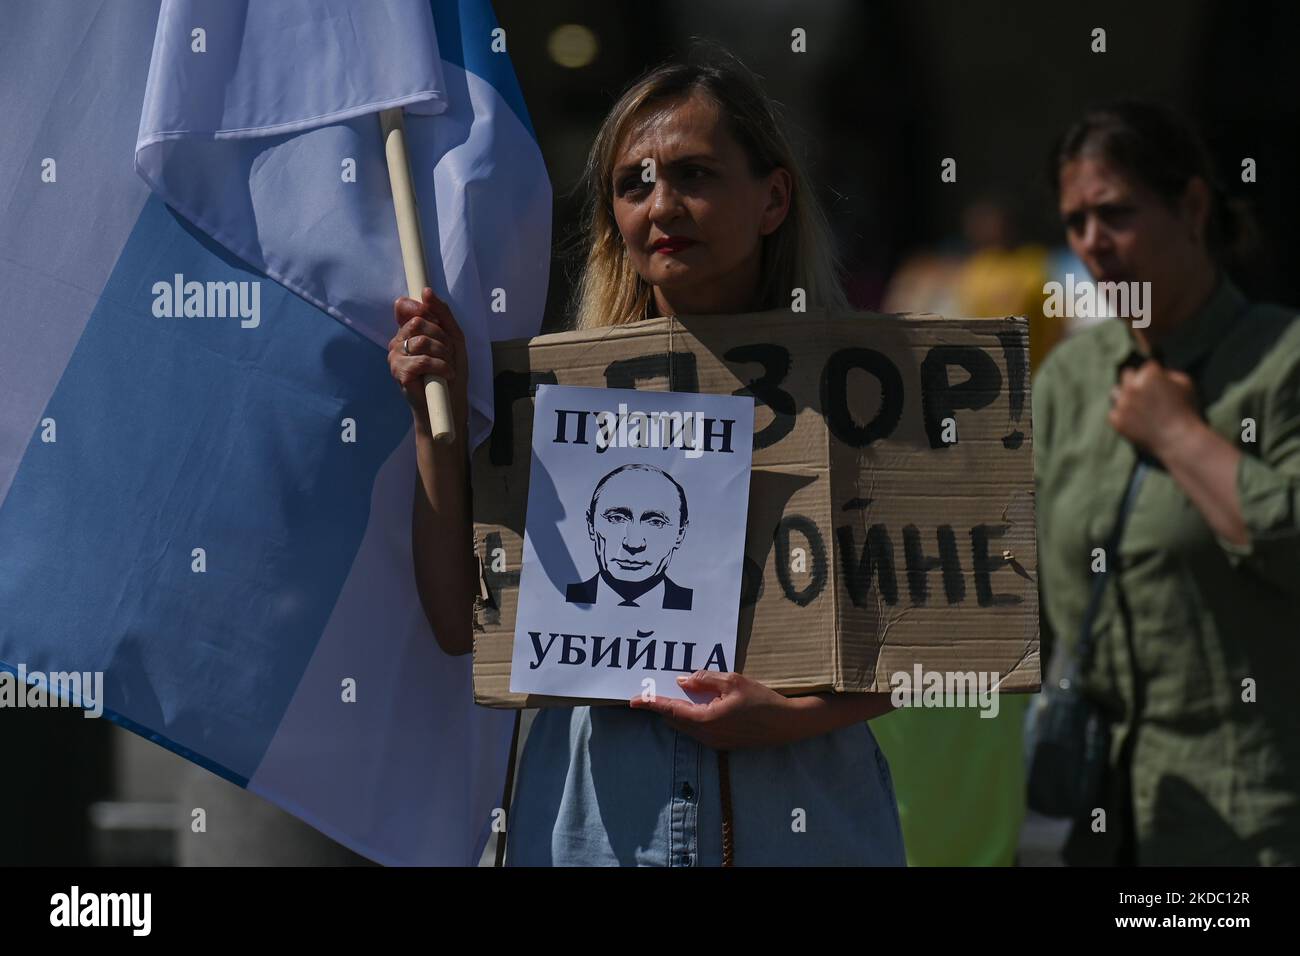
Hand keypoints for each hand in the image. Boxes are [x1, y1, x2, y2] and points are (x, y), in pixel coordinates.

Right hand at [388, 288, 468, 435]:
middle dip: (442, 337)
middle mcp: (397, 342)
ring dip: (444, 354)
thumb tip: (426, 292)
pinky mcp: (399, 373)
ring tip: (448, 366)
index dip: (423, 310)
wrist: (448, 404)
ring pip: (422, 340)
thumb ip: (442, 313)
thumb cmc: (450, 372)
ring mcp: (395, 358)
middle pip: (419, 322)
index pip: (405, 306)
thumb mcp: (453, 337)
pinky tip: (446, 375)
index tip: (439, 324)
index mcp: (407, 332)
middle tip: (449, 353)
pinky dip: (441, 366)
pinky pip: (422, 360)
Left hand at [629, 671, 803, 749]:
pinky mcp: (722, 744)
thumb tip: (682, 682)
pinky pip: (696, 731)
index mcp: (706, 720)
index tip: (632, 701)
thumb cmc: (762, 700)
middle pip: (674, 721)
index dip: (650, 704)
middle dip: (661, 708)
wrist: (787, 724)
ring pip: (685, 727)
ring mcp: (714, 743)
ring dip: (675, 713)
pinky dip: (688, 719)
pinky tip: (693, 706)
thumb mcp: (733, 681)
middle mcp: (706, 735)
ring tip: (668, 697)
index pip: (671, 711)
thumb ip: (705, 680)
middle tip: (650, 693)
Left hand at [1108, 359, 1200, 458]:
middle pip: (1127, 375)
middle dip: (1136, 381)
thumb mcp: (1186, 384)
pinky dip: (1123, 416)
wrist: (1179, 441)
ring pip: (1116, 392)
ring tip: (1139, 407)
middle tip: (1146, 393)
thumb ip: (1169, 373)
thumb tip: (1157, 372)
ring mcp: (1122, 403)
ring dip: (1125, 397)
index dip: (1155, 375)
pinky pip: (1114, 413)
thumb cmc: (1187, 412)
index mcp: (1150, 375)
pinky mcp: (1116, 420)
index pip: (1147, 366)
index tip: (1159, 385)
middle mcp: (1133, 386)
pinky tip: (1136, 421)